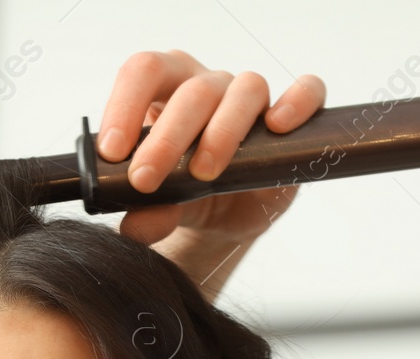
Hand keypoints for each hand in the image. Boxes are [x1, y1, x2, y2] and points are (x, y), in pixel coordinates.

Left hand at [97, 51, 326, 297]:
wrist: (224, 215)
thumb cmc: (184, 193)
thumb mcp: (161, 207)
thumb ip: (148, 214)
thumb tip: (135, 227)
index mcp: (165, 89)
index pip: (143, 71)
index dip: (124, 106)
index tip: (112, 152)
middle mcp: (208, 86)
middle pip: (192, 90)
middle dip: (166, 137)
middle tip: (146, 179)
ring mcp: (250, 98)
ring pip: (245, 89)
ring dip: (222, 131)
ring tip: (205, 172)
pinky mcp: (292, 120)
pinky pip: (307, 91)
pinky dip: (296, 102)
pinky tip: (276, 126)